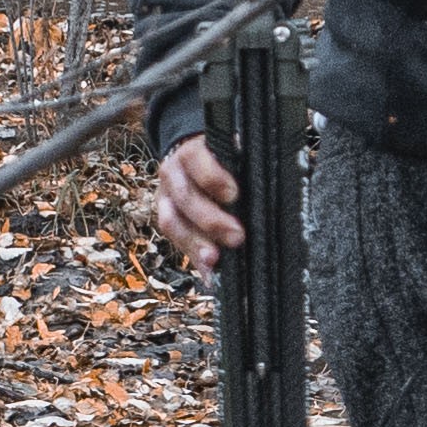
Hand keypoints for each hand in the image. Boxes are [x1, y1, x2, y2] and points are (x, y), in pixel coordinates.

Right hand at [150, 133, 244, 271]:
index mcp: (192, 152)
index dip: (212, 178)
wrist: (193, 159)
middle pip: (185, 197)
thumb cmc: (224, 160)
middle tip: (237, 236)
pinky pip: (175, 241)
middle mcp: (172, 172)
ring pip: (171, 221)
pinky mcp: (165, 218)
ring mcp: (164, 196)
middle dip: (210, 219)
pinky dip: (193, 257)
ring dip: (195, 243)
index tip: (234, 194)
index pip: (196, 160)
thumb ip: (242, 168)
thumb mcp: (232, 156)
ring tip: (214, 260)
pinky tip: (208, 274)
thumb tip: (262, 186)